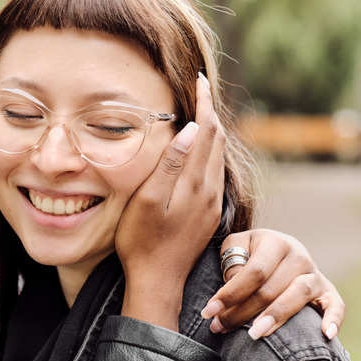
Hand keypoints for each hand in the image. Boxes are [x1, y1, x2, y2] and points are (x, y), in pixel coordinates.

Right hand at [117, 73, 225, 329]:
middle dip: (210, 111)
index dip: (204, 103)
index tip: (200, 80)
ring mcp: (211, 203)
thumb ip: (170, 164)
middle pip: (217, 140)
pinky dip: (210, 151)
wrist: (157, 281)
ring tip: (201, 111)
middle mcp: (209, 190)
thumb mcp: (148, 200)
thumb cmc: (141, 241)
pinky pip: (214, 172)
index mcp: (195, 183)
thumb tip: (191, 129)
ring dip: (212, 130)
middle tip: (200, 89)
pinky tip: (201, 150)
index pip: (206, 131)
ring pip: (218, 155)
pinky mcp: (208, 214)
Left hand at [200, 229, 344, 339]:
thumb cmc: (250, 251)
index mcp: (275, 242)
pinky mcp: (327, 290)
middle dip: (242, 312)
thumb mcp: (236, 246)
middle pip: (271, 288)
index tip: (209, 310)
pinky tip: (325, 334)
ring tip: (253, 334)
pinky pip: (336, 305)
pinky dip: (333, 319)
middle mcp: (299, 255)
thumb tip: (232, 283)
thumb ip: (232, 261)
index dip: (230, 293)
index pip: (253, 272)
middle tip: (220, 327)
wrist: (278, 248)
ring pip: (297, 296)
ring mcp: (315, 273)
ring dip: (275, 318)